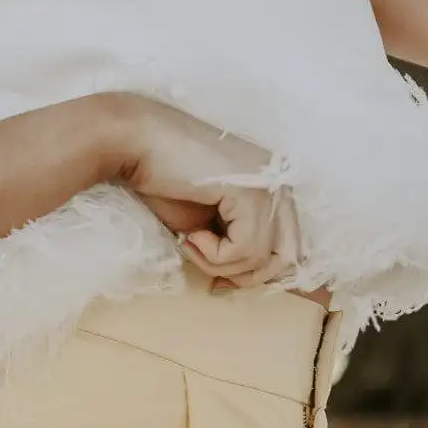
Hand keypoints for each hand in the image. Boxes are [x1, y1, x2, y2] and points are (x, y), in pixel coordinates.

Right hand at [104, 95, 299, 289]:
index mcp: (274, 190)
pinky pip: (244, 250)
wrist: (138, 145)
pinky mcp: (252, 194)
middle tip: (208, 268)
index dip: (254, 274)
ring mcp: (270, 188)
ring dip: (220, 265)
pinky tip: (191, 235)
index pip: (289, 249)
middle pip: (286, 258)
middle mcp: (281, 186)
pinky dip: (212, 254)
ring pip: (263, 259)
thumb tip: (237, 282)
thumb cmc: (164, 180)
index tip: (219, 282)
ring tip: (192, 243)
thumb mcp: (208, 224)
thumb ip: (233, 244)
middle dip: (245, 276)